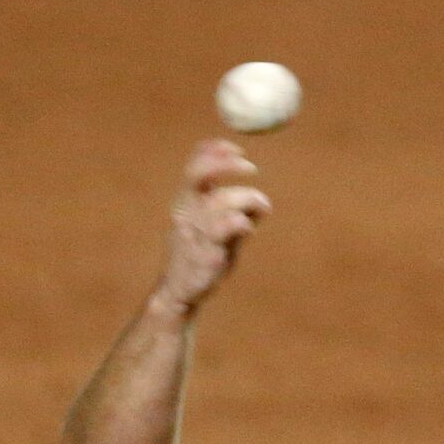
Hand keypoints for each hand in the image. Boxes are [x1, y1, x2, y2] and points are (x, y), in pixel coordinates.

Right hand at [155, 140, 271, 315]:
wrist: (181, 293)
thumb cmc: (201, 256)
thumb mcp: (214, 228)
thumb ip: (234, 212)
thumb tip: (260, 203)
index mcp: (186, 201)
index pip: (195, 164)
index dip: (215, 150)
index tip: (238, 150)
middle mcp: (186, 212)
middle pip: (199, 173)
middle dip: (226, 164)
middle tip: (251, 168)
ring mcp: (193, 232)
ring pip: (220, 201)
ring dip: (248, 198)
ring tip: (262, 207)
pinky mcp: (203, 252)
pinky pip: (226, 228)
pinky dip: (243, 222)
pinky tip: (249, 229)